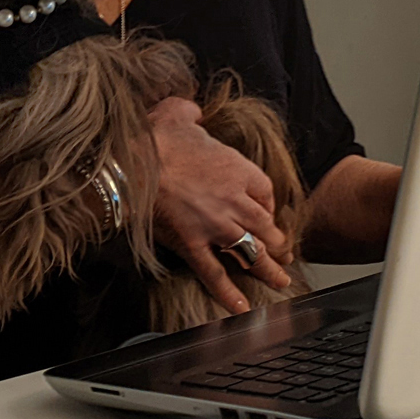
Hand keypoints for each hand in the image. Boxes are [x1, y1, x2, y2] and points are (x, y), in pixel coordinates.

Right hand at [148, 97, 293, 313]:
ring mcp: (215, 225)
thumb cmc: (156, 137)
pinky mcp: (192, 244)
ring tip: (279, 282)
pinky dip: (228, 293)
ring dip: (267, 269)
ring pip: (250, 252)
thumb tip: (191, 111)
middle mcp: (234, 200)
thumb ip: (191, 113)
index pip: (265, 192)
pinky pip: (215, 274)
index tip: (266, 211)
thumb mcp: (179, 112)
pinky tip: (240, 308)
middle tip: (286, 255)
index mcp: (237, 169)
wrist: (133, 162)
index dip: (267, 204)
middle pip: (265, 226)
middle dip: (277, 242)